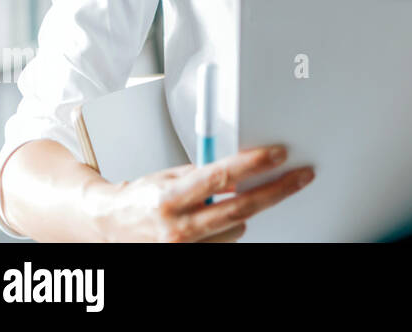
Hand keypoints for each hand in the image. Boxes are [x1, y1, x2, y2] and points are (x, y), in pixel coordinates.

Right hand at [91, 145, 313, 241]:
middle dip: (277, 190)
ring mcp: (185, 248)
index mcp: (170, 197)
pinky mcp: (190, 258)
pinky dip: (227, 229)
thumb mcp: (171, 176)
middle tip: (300, 176)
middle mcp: (177, 227)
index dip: (253, 164)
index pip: (220, 177)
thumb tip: (242, 168)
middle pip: (241, 208)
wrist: (111, 226)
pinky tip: (213, 221)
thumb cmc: (142, 198)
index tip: (278, 154)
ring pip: (238, 228)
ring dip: (239, 213)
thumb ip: (205, 173)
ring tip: (218, 205)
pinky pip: (227, 242)